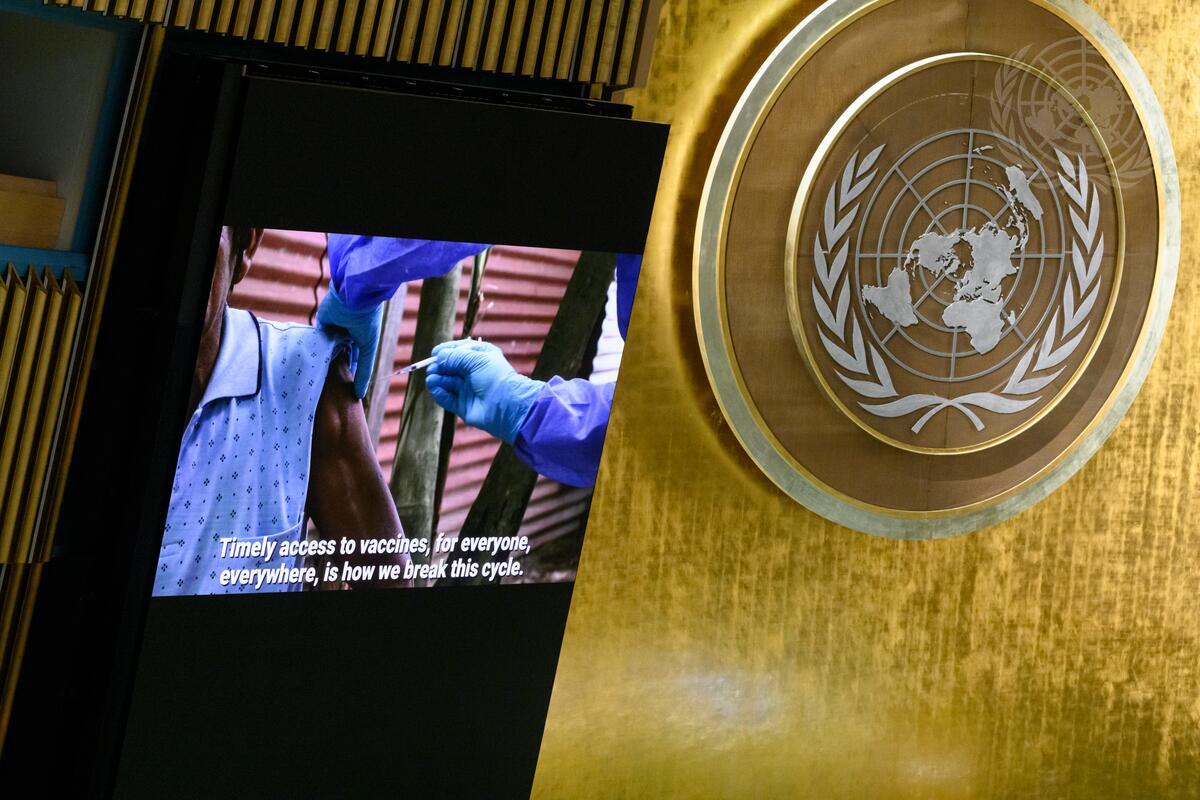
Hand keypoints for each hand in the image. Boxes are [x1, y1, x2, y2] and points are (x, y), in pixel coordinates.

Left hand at [316, 284, 382, 397]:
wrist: (355, 297)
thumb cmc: (366, 321)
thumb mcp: (368, 349)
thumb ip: (363, 371)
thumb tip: (359, 395)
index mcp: (360, 338)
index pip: (353, 360)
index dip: (351, 374)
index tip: (347, 391)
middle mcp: (346, 334)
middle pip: (339, 356)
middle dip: (335, 369)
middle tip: (331, 389)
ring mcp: (333, 329)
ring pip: (327, 349)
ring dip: (325, 361)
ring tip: (319, 380)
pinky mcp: (321, 323)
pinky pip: (317, 340)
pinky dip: (316, 350)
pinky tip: (312, 364)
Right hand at [425, 340, 544, 442]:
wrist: (506, 405)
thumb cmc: (495, 377)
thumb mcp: (475, 359)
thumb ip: (455, 356)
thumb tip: (439, 357)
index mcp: (481, 357)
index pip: (460, 351)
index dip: (446, 351)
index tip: (435, 353)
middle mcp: (474, 373)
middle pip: (450, 367)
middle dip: (439, 366)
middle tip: (431, 368)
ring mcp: (468, 390)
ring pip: (447, 382)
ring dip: (437, 379)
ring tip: (432, 379)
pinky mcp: (463, 405)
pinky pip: (447, 398)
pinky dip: (439, 393)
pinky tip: (435, 388)